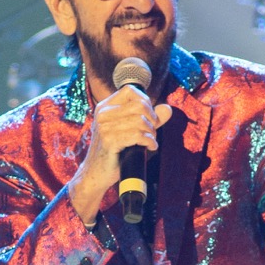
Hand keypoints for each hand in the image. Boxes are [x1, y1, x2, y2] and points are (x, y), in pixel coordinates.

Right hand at [69, 86, 171, 223]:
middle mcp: (103, 114)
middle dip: (152, 119)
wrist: (96, 173)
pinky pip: (137, 135)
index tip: (149, 116)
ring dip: (151, 133)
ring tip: (150, 141)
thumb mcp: (131, 131)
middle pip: (139, 105)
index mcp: (105, 107)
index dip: (145, 101)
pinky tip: (150, 147)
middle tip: (152, 132)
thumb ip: (149, 119)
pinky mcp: (109, 142)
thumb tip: (167, 109)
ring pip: (140, 121)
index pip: (130, 91)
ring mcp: (104, 128)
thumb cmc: (115, 152)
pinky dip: (149, 142)